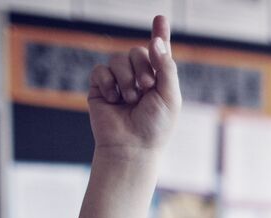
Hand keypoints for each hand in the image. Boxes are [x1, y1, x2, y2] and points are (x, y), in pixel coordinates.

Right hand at [87, 15, 179, 154]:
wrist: (132, 146)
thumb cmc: (155, 126)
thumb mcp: (170, 97)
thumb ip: (166, 68)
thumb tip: (156, 41)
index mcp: (159, 79)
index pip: (159, 52)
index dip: (159, 34)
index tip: (160, 18)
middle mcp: (139, 77)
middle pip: (137, 51)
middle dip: (142, 68)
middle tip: (146, 87)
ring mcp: (118, 81)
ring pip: (118, 59)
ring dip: (126, 79)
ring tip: (130, 100)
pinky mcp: (100, 87)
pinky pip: (100, 70)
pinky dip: (108, 83)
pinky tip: (113, 100)